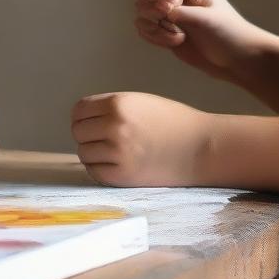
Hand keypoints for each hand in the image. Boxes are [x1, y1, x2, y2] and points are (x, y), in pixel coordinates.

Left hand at [70, 90, 210, 186]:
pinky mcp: (123, 176)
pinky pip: (94, 172)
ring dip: (94, 152)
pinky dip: (100, 169)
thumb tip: (82, 120)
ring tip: (113, 152)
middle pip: (78, 131)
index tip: (92, 123)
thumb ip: (111, 108)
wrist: (200, 147)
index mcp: (118, 103)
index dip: (84, 116)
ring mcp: (117, 152)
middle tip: (104, 139)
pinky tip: (115, 164)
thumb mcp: (140, 102)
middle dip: (88, 135)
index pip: (79, 110)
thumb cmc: (172, 122)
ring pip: (84, 153)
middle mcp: (114, 126)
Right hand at [134, 0, 265, 82]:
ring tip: (177, 36)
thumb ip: (183, 12)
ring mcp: (168, 13)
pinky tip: (174, 42)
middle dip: (154, 12)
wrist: (235, 58)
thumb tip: (160, 9)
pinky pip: (144, 30)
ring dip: (155, 28)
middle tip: (170, 22)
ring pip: (142, 14)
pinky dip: (154, 38)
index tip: (168, 11)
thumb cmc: (228, 33)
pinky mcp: (163, 30)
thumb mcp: (208, 20)